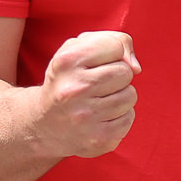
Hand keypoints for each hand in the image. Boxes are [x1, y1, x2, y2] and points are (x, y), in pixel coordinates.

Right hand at [33, 29, 138, 160]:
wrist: (44, 124)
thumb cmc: (69, 79)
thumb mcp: (78, 49)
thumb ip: (113, 41)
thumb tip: (136, 67)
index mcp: (67, 61)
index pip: (115, 46)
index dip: (112, 53)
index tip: (96, 64)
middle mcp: (75, 89)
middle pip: (125, 72)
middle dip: (118, 76)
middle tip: (98, 85)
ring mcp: (86, 117)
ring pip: (130, 96)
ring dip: (120, 96)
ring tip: (99, 101)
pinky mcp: (98, 139)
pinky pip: (129, 118)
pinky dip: (120, 116)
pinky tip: (101, 118)